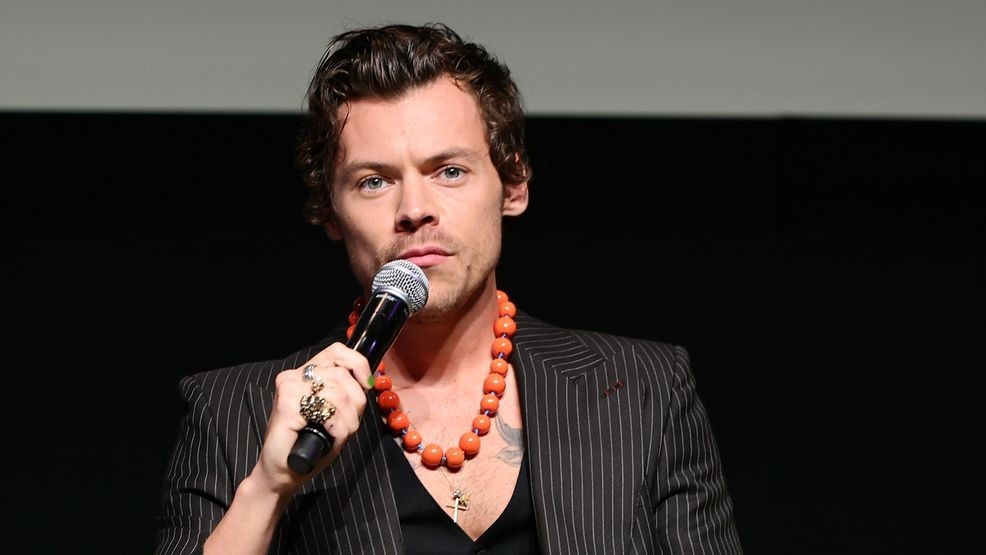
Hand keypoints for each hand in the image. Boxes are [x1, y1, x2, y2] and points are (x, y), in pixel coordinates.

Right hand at [251, 342, 373, 495]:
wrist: (280, 471)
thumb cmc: (308, 443)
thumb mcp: (333, 413)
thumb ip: (345, 393)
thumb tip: (368, 381)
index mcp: (306, 373)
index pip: (337, 351)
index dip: (358, 364)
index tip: (366, 385)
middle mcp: (295, 375)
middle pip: (343, 375)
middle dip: (356, 403)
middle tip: (348, 425)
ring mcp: (289, 388)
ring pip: (339, 394)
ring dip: (348, 421)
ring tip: (337, 434)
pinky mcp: (286, 405)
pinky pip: (329, 412)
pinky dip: (338, 429)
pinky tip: (331, 437)